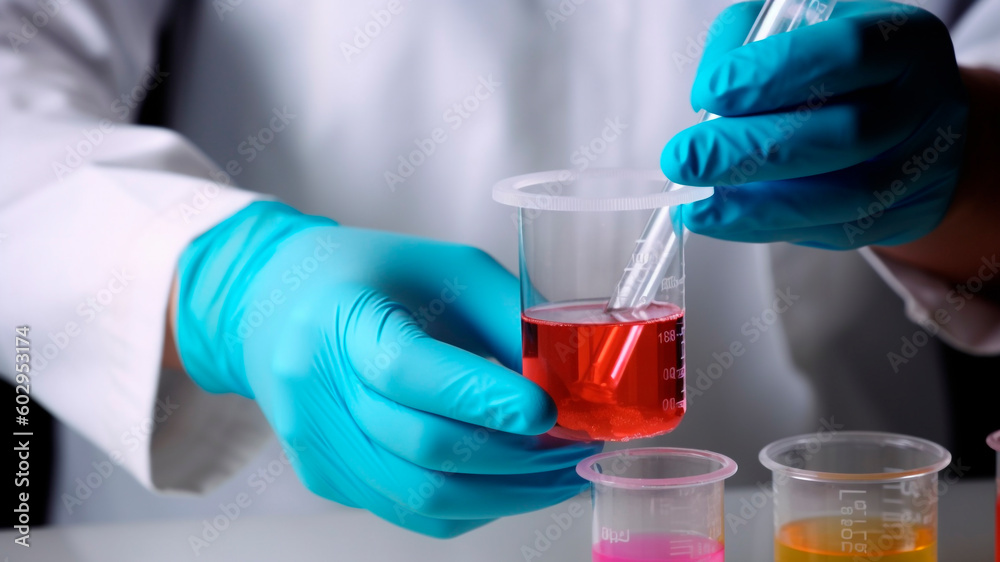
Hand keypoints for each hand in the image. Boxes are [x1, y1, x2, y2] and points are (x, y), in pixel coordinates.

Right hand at [172, 201, 598, 536]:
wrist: (275, 304)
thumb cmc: (370, 275)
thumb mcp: (444, 267)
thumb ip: (504, 318)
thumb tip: (567, 385)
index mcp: (340, 316)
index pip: (408, 370)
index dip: (481, 398)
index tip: (548, 412)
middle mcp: (313, 386)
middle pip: (420, 447)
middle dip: (514, 461)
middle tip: (575, 452)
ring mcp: (313, 441)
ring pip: (419, 497)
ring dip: (503, 496)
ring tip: (557, 478)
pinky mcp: (323, 476)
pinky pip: (408, 511)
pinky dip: (471, 506)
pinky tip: (510, 485)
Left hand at [662, 1, 968, 248]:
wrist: (912, 117)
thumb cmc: (839, 67)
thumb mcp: (799, 30)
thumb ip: (750, 45)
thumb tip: (705, 101)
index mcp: (905, 41)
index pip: (845, 54)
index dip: (772, 74)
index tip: (709, 93)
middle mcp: (927, 104)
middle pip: (843, 136)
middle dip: (750, 151)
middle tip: (683, 159)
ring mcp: (921, 168)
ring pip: (841, 198)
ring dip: (755, 206)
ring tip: (694, 204)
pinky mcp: (902, 215)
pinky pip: (833, 231)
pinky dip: (768, 228)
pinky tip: (722, 220)